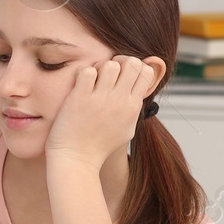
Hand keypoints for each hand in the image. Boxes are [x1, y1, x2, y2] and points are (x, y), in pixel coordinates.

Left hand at [45, 55, 159, 168]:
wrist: (77, 161)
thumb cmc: (99, 146)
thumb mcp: (127, 129)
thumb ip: (134, 108)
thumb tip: (140, 90)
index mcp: (132, 107)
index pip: (146, 71)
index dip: (135, 66)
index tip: (123, 75)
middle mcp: (119, 102)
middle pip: (132, 63)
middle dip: (120, 62)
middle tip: (107, 73)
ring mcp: (100, 100)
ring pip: (109, 64)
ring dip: (100, 67)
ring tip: (92, 80)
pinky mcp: (80, 99)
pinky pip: (86, 71)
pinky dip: (82, 73)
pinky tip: (80, 84)